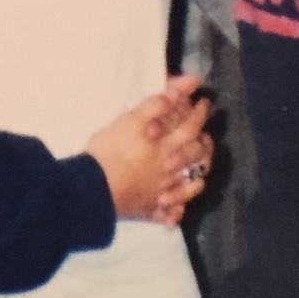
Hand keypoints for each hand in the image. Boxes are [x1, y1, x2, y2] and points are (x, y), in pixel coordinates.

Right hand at [87, 87, 212, 225]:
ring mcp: (163, 192)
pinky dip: (176, 212)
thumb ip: (161, 102)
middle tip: (204, 133)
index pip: (192, 125)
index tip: (203, 102)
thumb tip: (190, 83)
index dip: (199, 112)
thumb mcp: (132, 119)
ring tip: (199, 167)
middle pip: (197, 155)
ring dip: (199, 174)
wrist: (93, 188)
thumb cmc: (110, 150)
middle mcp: (171, 169)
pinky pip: (170, 215)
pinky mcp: (150, 210)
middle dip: (205, 142)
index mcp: (168, 146)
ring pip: (192, 185)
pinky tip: (176, 212)